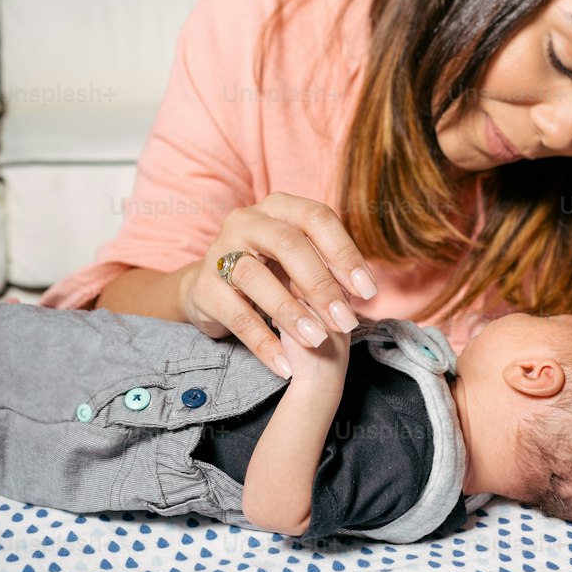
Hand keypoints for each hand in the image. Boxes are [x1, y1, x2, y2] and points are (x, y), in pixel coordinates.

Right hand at [177, 192, 377, 376]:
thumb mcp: (300, 261)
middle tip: (346, 321)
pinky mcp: (204, 288)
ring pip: (256, 277)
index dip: (345, 253)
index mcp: (279, 207)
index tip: (367, 291)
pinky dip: (263, 342)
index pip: (317, 218)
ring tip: (317, 340)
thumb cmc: (270, 270)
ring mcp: (220, 252)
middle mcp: (247, 221)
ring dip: (291, 312)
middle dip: (321, 285)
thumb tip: (364, 291)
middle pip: (288, 244)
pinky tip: (284, 364)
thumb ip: (328, 267)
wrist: (210, 288)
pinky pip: (236, 315)